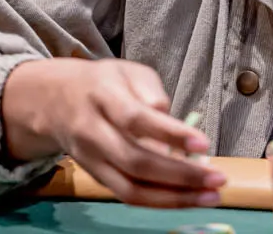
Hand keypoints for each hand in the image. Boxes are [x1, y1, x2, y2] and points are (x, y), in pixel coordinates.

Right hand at [2, 58, 225, 207]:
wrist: (54, 100)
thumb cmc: (104, 83)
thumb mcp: (129, 72)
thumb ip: (152, 92)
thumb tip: (174, 126)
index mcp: (103, 96)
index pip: (136, 119)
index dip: (170, 133)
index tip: (204, 143)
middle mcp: (92, 131)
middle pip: (136, 161)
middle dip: (181, 175)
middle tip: (218, 178)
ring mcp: (90, 159)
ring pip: (130, 189)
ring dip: (174, 198)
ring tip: (211, 196)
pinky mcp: (95, 177)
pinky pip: (127, 196)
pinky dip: (160, 200)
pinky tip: (188, 197)